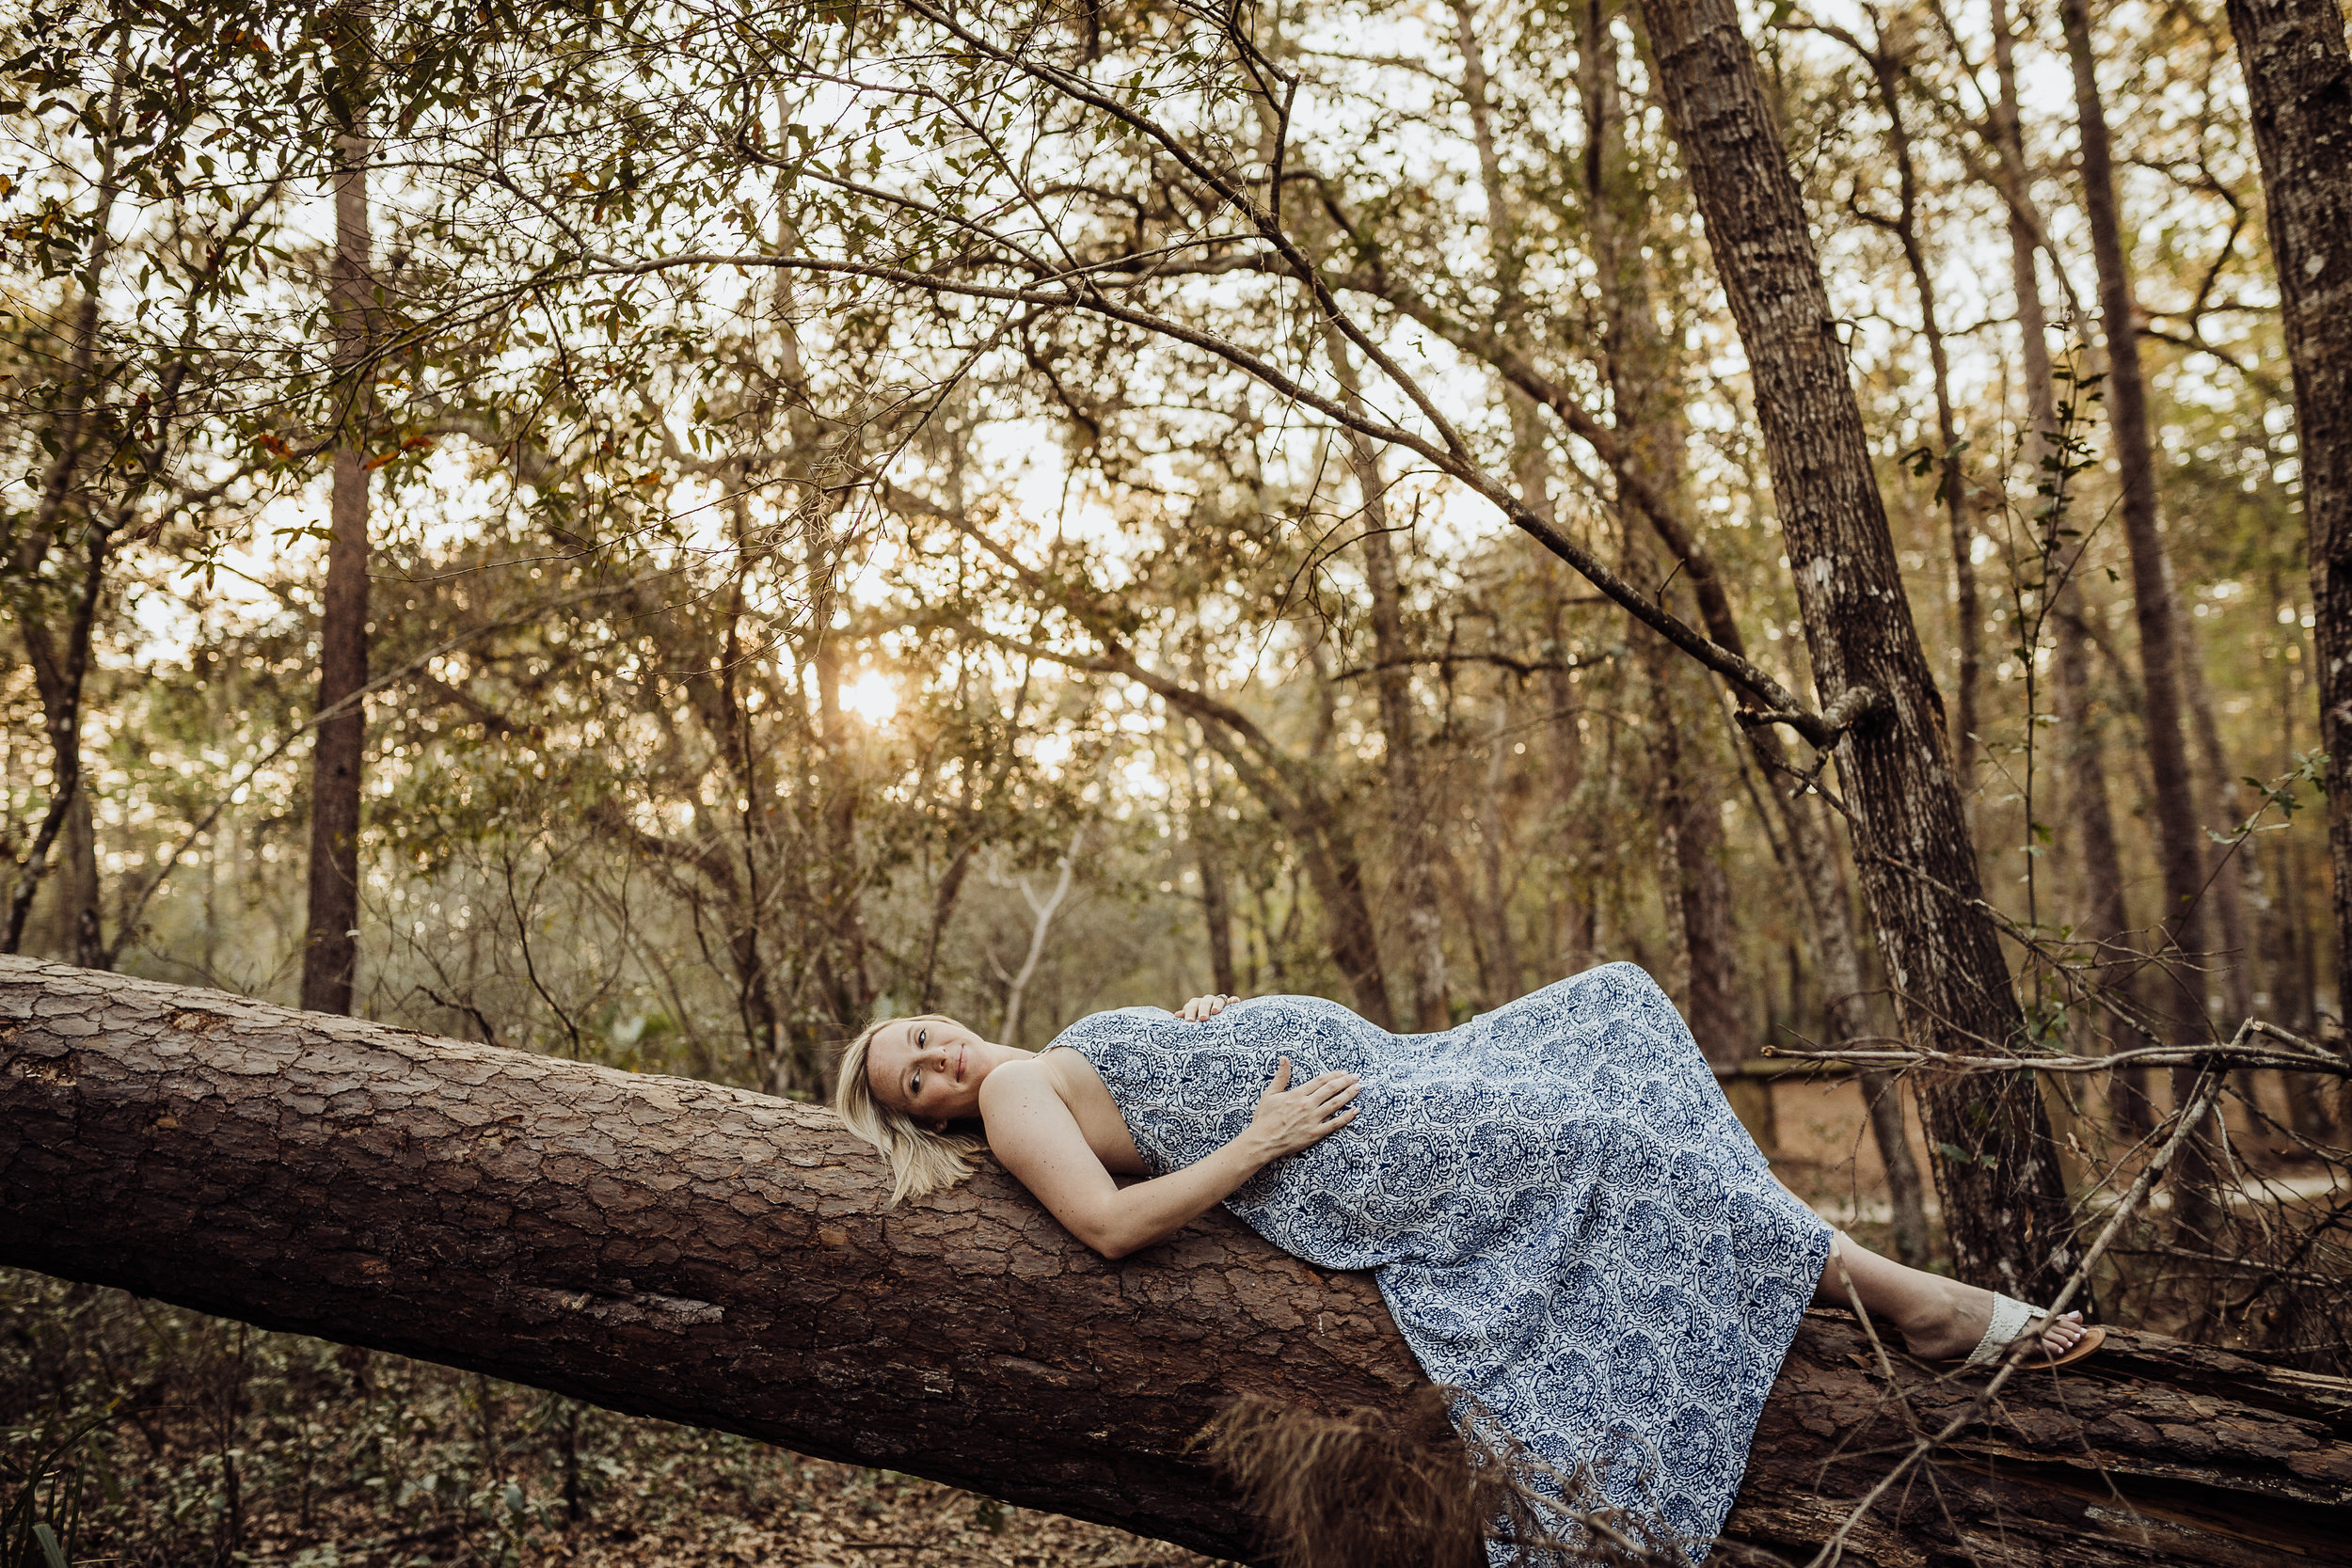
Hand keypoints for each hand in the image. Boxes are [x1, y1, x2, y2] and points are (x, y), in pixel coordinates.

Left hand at [1177, 992, 1240, 1021]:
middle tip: (1203, 1019)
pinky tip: (1235, 1001)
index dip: (1190, 1012)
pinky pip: (1232, 1001)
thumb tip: (1177, 1015)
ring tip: (1215, 1011)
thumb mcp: (1193, 1020)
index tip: (1189, 1021)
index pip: (1192, 1005)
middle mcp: (1207, 1001)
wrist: (1214, 1023)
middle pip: (1204, 1002)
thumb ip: (1186, 1017)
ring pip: (1218, 1000)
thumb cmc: (1200, 1023)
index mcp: (1197, 1004)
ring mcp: (1219, 1002)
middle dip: (1203, 1009)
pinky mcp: (1230, 1004)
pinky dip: (1233, 1000)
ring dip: (1216, 1005)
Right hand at [1245, 1056, 1359, 1160]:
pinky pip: (1334, 1124)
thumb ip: (1281, 1076)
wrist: (1262, 1141)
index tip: (1343, 1072)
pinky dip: (1346, 1117)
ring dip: (1348, 1095)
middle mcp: (1307, 1104)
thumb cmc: (1264, 1118)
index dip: (1333, 1075)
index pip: (1320, 1081)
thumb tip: (1284, 1059)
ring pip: (1335, 1104)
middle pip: (1331, 1089)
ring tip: (1358, 1088)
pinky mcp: (1315, 1133)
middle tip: (1356, 1077)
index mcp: (1297, 1094)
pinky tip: (1355, 1111)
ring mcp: (1313, 1119)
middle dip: (1345, 1081)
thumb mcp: (1270, 1094)